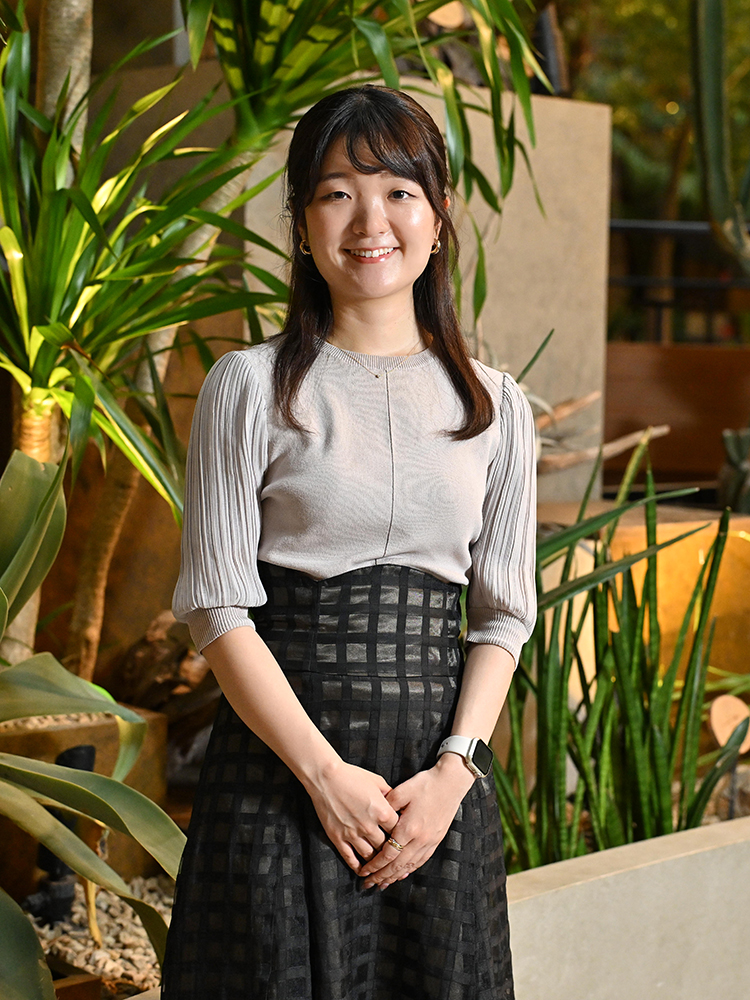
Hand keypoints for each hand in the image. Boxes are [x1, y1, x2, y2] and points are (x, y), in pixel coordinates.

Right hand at [305, 759, 399, 872]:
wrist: (326, 777)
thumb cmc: (352, 776)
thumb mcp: (377, 782)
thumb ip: (391, 796)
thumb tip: (400, 806)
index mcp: (383, 812)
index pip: (399, 831)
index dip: (402, 835)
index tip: (403, 839)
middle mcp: (370, 826)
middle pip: (386, 847)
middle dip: (390, 852)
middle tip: (394, 856)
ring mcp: (353, 834)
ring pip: (370, 857)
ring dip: (376, 862)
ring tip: (380, 866)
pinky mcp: (338, 838)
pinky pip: (350, 858)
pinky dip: (358, 867)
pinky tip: (362, 870)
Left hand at [359, 753, 474, 889]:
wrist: (451, 782)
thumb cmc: (426, 784)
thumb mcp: (402, 790)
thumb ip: (386, 805)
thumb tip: (374, 816)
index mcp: (409, 827)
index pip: (388, 854)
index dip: (375, 865)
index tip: (363, 872)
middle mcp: (420, 839)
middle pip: (397, 865)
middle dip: (381, 877)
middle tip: (367, 885)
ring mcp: (430, 842)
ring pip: (409, 866)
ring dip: (394, 877)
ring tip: (382, 884)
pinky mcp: (436, 840)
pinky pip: (420, 861)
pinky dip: (409, 870)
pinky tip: (402, 874)